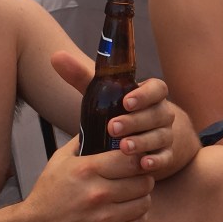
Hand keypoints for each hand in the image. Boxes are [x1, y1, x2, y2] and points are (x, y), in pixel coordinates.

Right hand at [20, 136, 154, 221]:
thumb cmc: (48, 193)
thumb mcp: (59, 160)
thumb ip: (83, 141)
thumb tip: (103, 124)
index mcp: (87, 170)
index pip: (131, 159)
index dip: (139, 157)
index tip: (136, 159)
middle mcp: (98, 193)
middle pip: (143, 181)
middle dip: (143, 177)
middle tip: (137, 177)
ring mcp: (104, 217)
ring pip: (144, 202)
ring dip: (142, 196)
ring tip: (133, 193)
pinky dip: (139, 215)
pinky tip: (129, 210)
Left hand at [52, 51, 191, 175]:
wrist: (144, 139)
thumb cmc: (119, 112)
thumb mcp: (102, 95)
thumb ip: (82, 77)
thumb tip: (56, 57)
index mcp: (151, 95)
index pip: (157, 89)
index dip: (144, 95)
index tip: (126, 101)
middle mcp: (162, 113)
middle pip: (158, 113)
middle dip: (135, 121)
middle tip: (113, 127)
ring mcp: (165, 135)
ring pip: (160, 136)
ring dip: (142, 142)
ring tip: (123, 147)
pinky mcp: (166, 155)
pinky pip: (164, 158)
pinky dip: (155, 161)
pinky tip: (143, 164)